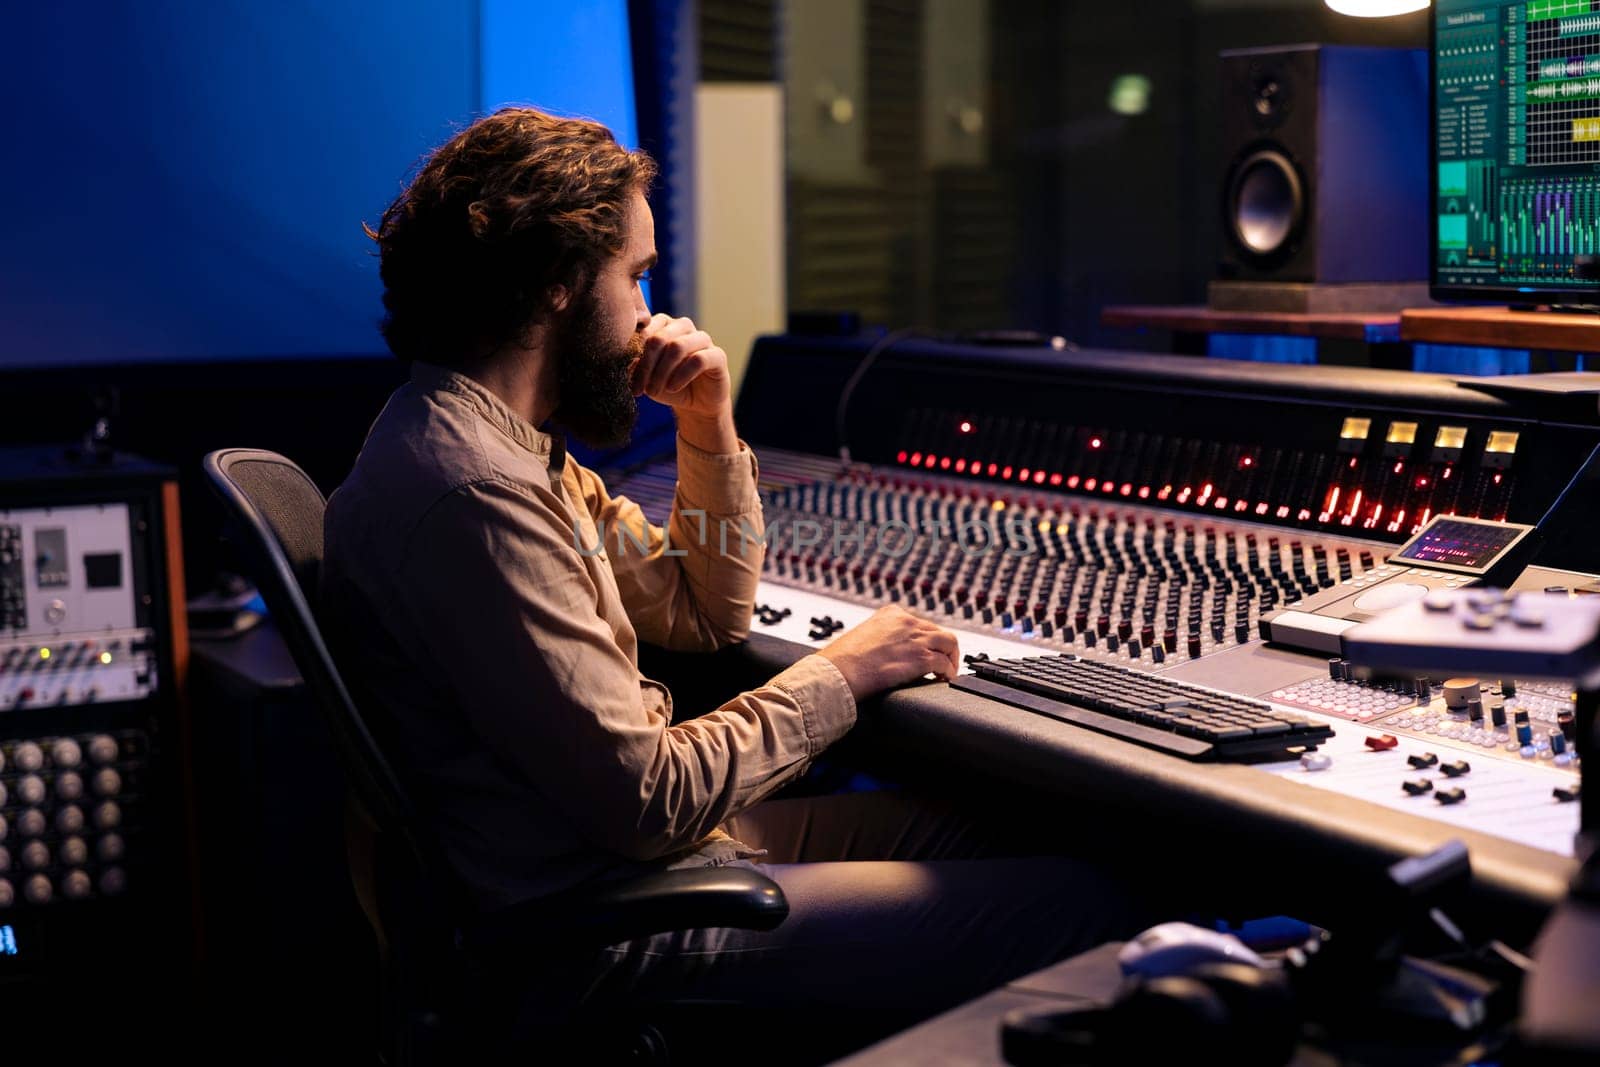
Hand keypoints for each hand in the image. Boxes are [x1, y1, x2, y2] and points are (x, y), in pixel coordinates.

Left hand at [633, 314, 730, 419]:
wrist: (696, 404)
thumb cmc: (668, 386)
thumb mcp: (647, 377)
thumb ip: (635, 365)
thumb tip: (627, 361)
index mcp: (663, 325)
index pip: (645, 330)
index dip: (634, 356)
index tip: (629, 380)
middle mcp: (683, 327)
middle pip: (659, 338)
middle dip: (647, 366)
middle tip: (640, 389)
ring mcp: (702, 339)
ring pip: (678, 347)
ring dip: (662, 373)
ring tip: (654, 391)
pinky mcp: (717, 355)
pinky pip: (698, 360)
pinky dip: (681, 376)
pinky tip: (673, 388)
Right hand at [817, 605, 960, 701]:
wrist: (838, 672)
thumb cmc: (842, 660)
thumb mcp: (862, 636)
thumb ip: (880, 638)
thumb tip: (885, 653)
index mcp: (891, 614)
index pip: (920, 623)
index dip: (927, 640)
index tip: (927, 650)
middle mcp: (907, 622)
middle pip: (938, 632)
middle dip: (943, 648)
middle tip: (943, 663)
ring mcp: (916, 639)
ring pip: (949, 643)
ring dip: (951, 658)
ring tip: (947, 672)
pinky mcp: (921, 658)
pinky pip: (946, 664)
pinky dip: (949, 672)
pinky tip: (943, 680)